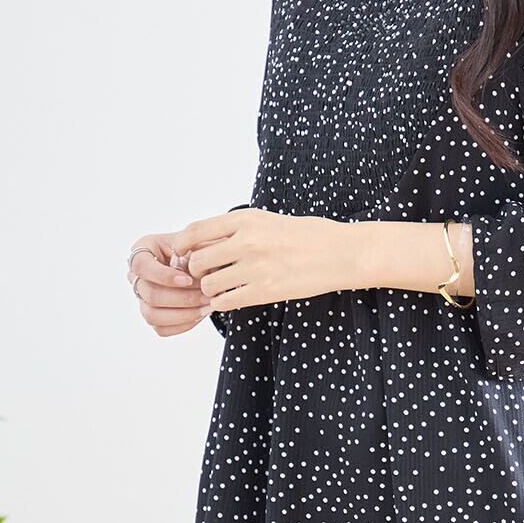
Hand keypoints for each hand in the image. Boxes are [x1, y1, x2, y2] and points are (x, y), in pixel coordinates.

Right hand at [126, 232, 213, 336]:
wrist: (204, 261)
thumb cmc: (199, 247)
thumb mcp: (198, 241)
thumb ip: (196, 250)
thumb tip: (199, 267)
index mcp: (143, 250)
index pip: (142, 266)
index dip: (164, 276)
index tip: (187, 279)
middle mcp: (138, 275)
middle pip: (150, 294)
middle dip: (182, 297)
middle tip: (206, 295)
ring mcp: (143, 297)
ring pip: (152, 315)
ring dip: (183, 314)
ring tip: (206, 306)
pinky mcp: (153, 315)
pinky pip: (161, 328)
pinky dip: (183, 324)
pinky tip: (200, 313)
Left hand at [165, 206, 357, 317]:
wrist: (341, 253)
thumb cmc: (308, 235)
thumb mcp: (268, 220)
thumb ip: (237, 229)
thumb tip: (205, 242)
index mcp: (246, 219)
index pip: (195, 231)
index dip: (182, 246)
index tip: (183, 254)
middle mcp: (247, 242)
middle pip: (197, 261)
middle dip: (196, 272)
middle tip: (206, 275)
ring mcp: (255, 267)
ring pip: (209, 285)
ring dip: (210, 290)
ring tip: (222, 288)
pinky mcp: (265, 291)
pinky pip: (225, 302)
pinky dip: (223, 303)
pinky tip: (233, 298)